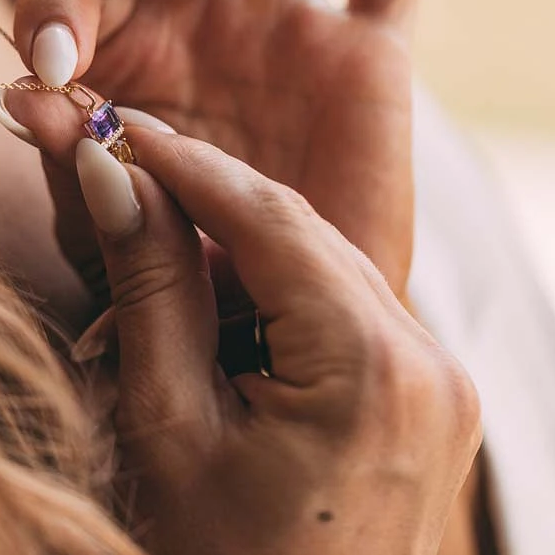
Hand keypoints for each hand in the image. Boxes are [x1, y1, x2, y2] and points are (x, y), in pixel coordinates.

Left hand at [13, 0, 421, 293]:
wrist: (289, 336)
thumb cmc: (185, 290)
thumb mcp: (118, 233)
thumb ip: (73, 165)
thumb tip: (18, 95)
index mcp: (121, 58)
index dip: (53, 3)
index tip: (55, 60)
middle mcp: (198, 24)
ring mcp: (283, 27)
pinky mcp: (365, 52)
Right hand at [25, 114, 480, 554]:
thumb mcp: (167, 423)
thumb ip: (151, 289)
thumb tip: (115, 179)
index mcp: (374, 370)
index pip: (270, 218)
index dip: (186, 164)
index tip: (120, 131)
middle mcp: (430, 364)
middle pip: (302, 235)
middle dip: (206, 204)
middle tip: (122, 180)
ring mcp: (439, 385)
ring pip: (322, 270)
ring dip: (236, 256)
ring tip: (152, 270)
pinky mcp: (426, 402)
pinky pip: (343, 315)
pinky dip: (274, 301)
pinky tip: (212, 319)